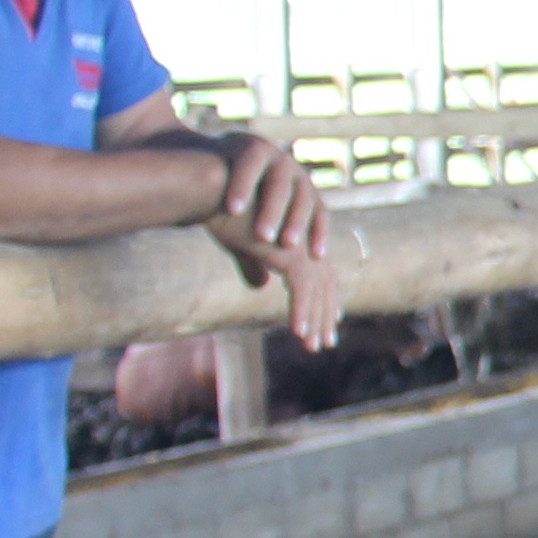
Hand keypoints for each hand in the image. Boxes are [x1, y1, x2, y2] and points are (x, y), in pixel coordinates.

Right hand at [205, 135, 342, 350]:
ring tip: (312, 345)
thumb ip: (255, 264)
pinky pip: (302, 288)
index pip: (318, 275)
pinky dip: (301, 312)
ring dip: (314, 319)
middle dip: (324, 315)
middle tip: (323, 344)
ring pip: (316, 289)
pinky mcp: (288, 250)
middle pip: (324, 284)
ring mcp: (301, 244)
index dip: (321, 301)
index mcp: (299, 236)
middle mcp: (306, 239)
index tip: (323, 326)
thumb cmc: (224, 212)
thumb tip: (261, 285)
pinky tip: (298, 334)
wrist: (213, 192)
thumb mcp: (241, 245)